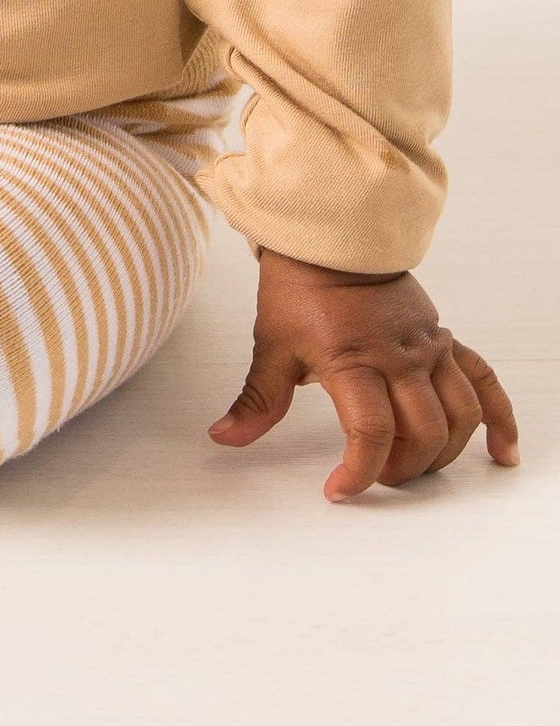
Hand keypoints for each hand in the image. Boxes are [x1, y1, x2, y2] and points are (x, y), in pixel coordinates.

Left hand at [210, 249, 518, 500]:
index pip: (371, 432)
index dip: (359, 472)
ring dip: (444, 453)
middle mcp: (399, 357)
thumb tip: (224, 437)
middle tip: (376, 477)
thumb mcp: (272, 343)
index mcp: (353, 359)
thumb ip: (257, 399)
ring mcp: (427, 348)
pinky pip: (484, 380)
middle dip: (402, 469)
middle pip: (422, 433)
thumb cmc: (300, 286)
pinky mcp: (444, 340)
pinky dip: (499, 418)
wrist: (331, 234)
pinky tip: (500, 452)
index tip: (339, 491)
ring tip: (418, 468)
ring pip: (458, 416)